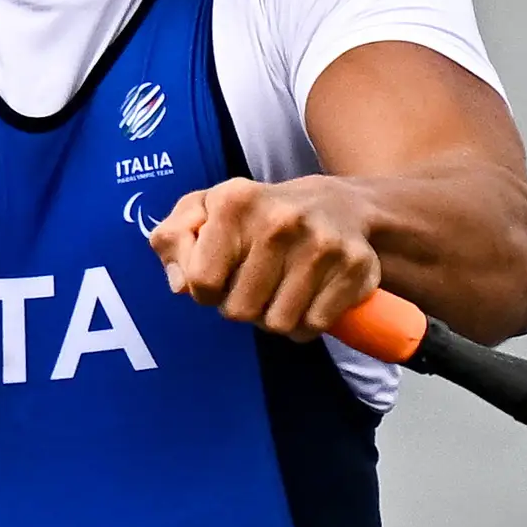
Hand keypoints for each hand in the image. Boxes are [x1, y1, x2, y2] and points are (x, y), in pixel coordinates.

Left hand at [145, 176, 383, 338]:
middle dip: (242, 305)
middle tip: (256, 283)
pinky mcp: (354, 267)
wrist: (339, 207)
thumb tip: (179, 284)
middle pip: (238, 311)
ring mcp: (321, 243)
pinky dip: (307, 322)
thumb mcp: (207, 211)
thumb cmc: (260, 216)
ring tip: (282, 289)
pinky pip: (313, 326)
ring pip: (277, 324)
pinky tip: (309, 296)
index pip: (199, 281)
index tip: (221, 274)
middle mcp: (280, 219)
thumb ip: (173, 239)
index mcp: (236, 201)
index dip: (205, 289)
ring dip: (274, 317)